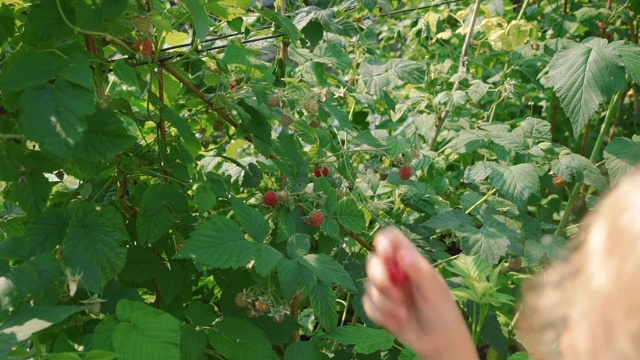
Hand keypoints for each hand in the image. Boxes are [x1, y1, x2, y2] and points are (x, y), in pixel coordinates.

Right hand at [363, 227, 477, 359]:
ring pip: (368, 285)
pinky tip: (397, 322)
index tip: (385, 255)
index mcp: (411, 261)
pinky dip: (380, 314)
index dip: (383, 242)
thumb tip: (402, 253)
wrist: (440, 344)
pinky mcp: (380, 308)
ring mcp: (387, 290)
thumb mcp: (435, 290)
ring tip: (403, 314)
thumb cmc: (443, 312)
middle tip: (395, 294)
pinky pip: (367, 304)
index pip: (391, 239)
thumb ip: (418, 270)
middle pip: (373, 261)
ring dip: (384, 302)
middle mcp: (396, 272)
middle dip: (380, 278)